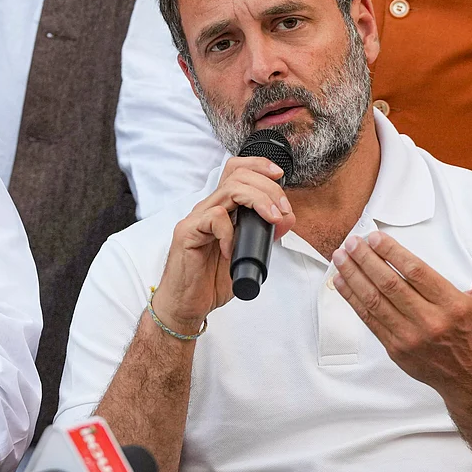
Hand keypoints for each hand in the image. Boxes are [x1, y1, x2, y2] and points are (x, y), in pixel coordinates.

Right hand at [153, 157, 294, 332]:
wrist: (186, 305)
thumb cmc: (209, 282)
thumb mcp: (247, 255)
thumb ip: (264, 236)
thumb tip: (286, 218)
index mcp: (221, 210)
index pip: (236, 171)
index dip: (258, 165)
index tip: (279, 176)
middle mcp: (208, 209)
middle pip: (237, 175)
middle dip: (268, 187)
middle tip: (282, 210)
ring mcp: (196, 220)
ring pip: (229, 190)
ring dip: (258, 200)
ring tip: (271, 219)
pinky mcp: (187, 233)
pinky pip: (214, 219)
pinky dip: (231, 233)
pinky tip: (231, 251)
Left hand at [332, 231, 471, 391]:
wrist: (471, 378)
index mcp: (451, 305)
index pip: (415, 272)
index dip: (392, 253)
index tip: (374, 237)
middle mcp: (429, 320)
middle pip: (390, 284)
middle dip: (366, 260)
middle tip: (351, 242)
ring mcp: (409, 336)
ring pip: (374, 301)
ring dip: (353, 276)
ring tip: (340, 257)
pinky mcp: (395, 348)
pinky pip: (368, 319)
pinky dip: (352, 299)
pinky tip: (340, 282)